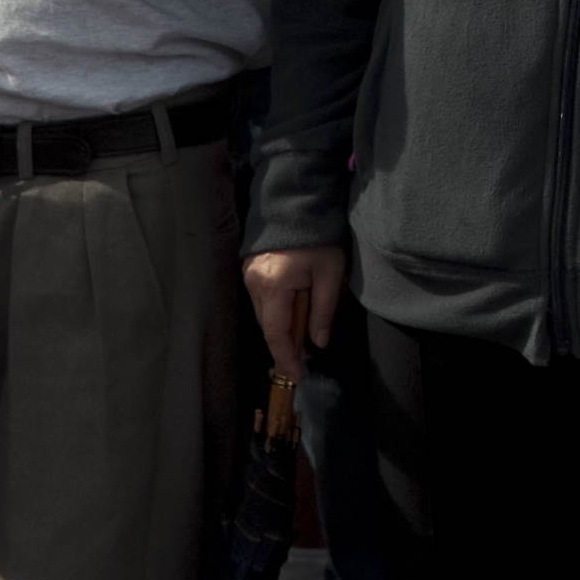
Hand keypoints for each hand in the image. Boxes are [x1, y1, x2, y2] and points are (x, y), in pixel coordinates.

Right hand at [244, 244, 344, 380]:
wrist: (298, 202)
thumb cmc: (319, 237)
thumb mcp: (331, 273)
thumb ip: (324, 310)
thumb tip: (319, 342)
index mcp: (274, 286)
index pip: (276, 333)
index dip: (286, 358)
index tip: (297, 376)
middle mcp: (255, 284)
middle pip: (268, 326)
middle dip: (285, 344)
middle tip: (305, 357)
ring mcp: (249, 277)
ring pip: (264, 314)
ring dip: (282, 327)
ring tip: (302, 334)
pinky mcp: (250, 270)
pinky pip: (262, 300)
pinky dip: (277, 311)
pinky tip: (293, 311)